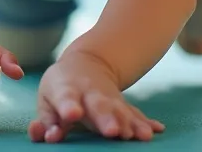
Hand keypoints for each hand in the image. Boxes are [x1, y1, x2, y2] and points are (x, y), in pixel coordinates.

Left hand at [29, 51, 163, 142]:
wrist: (88, 63)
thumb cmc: (61, 88)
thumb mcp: (47, 100)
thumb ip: (46, 122)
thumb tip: (47, 137)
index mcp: (67, 90)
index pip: (66, 98)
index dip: (68, 107)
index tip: (72, 115)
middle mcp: (90, 93)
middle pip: (99, 105)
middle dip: (107, 118)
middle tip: (113, 132)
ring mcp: (109, 98)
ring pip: (120, 110)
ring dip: (130, 123)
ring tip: (139, 136)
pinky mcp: (123, 105)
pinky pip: (135, 114)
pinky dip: (144, 123)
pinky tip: (154, 131)